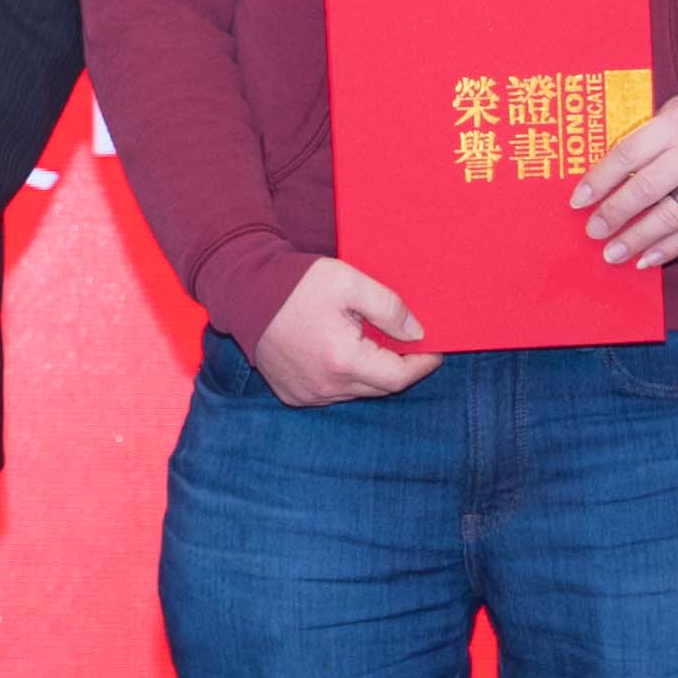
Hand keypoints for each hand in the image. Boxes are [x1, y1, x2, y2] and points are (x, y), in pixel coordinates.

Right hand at [252, 261, 436, 406]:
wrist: (244, 293)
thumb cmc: (296, 284)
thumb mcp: (349, 281)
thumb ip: (389, 307)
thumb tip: (416, 333)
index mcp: (342, 360)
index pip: (398, 378)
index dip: (422, 364)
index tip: (433, 349)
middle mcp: (325, 386)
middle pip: (380, 388)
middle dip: (399, 367)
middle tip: (406, 341)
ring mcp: (307, 394)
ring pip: (357, 391)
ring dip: (371, 371)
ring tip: (369, 341)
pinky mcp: (293, 395)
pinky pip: (333, 393)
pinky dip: (345, 376)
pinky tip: (340, 351)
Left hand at [576, 89, 677, 270]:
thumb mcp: (670, 115)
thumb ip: (642, 143)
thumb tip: (601, 183)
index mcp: (675, 123)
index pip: (627, 155)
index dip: (599, 181)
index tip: (578, 202)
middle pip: (646, 189)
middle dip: (614, 214)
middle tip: (593, 231)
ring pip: (670, 216)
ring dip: (637, 239)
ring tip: (612, 253)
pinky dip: (669, 248)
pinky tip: (646, 259)